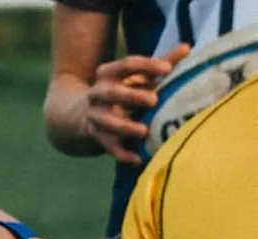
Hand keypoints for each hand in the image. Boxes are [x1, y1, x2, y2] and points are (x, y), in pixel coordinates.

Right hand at [84, 44, 190, 165]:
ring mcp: (94, 115)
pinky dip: (121, 154)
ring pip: (105, 121)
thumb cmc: (122, 91)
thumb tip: (188, 47)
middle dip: (131, 96)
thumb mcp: (138, 76)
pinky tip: (137, 159)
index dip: (147, 65)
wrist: (81, 114)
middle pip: (111, 92)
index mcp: (108, 73)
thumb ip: (162, 63)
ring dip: (124, 126)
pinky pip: (107, 145)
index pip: (126, 64)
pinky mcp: (95, 135)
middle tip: (153, 100)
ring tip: (143, 132)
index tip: (167, 69)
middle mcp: (97, 93)